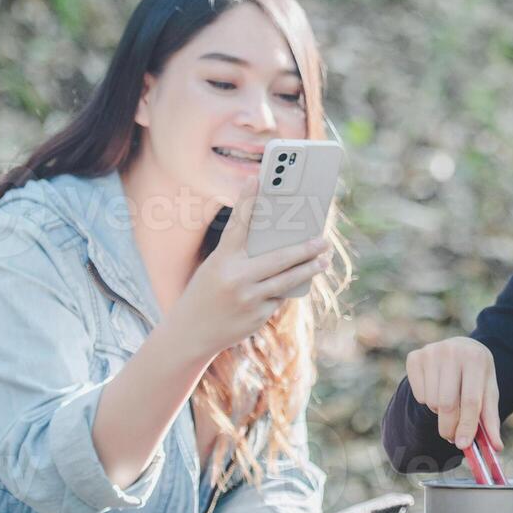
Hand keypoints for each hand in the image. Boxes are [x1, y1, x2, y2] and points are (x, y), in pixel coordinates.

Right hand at [174, 187, 329, 355]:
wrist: (189, 333)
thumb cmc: (206, 293)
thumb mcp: (216, 269)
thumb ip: (242, 257)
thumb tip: (282, 246)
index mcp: (220, 259)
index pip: (237, 224)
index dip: (247, 200)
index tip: (258, 178)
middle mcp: (234, 277)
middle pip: (278, 257)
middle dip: (305, 248)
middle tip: (323, 240)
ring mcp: (247, 299)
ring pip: (286, 280)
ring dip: (308, 269)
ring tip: (322, 260)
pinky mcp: (256, 316)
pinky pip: (279, 298)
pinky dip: (286, 290)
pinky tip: (297, 283)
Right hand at [406, 336, 501, 450]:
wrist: (461, 349)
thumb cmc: (477, 376)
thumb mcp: (488, 392)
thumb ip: (491, 419)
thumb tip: (496, 447)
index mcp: (476, 358)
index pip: (470, 400)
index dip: (466, 426)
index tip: (463, 445)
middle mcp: (452, 351)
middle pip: (447, 404)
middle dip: (449, 427)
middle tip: (452, 438)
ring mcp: (431, 352)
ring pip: (432, 402)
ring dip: (440, 413)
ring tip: (450, 403)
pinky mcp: (414, 358)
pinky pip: (419, 395)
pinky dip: (428, 402)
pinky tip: (437, 390)